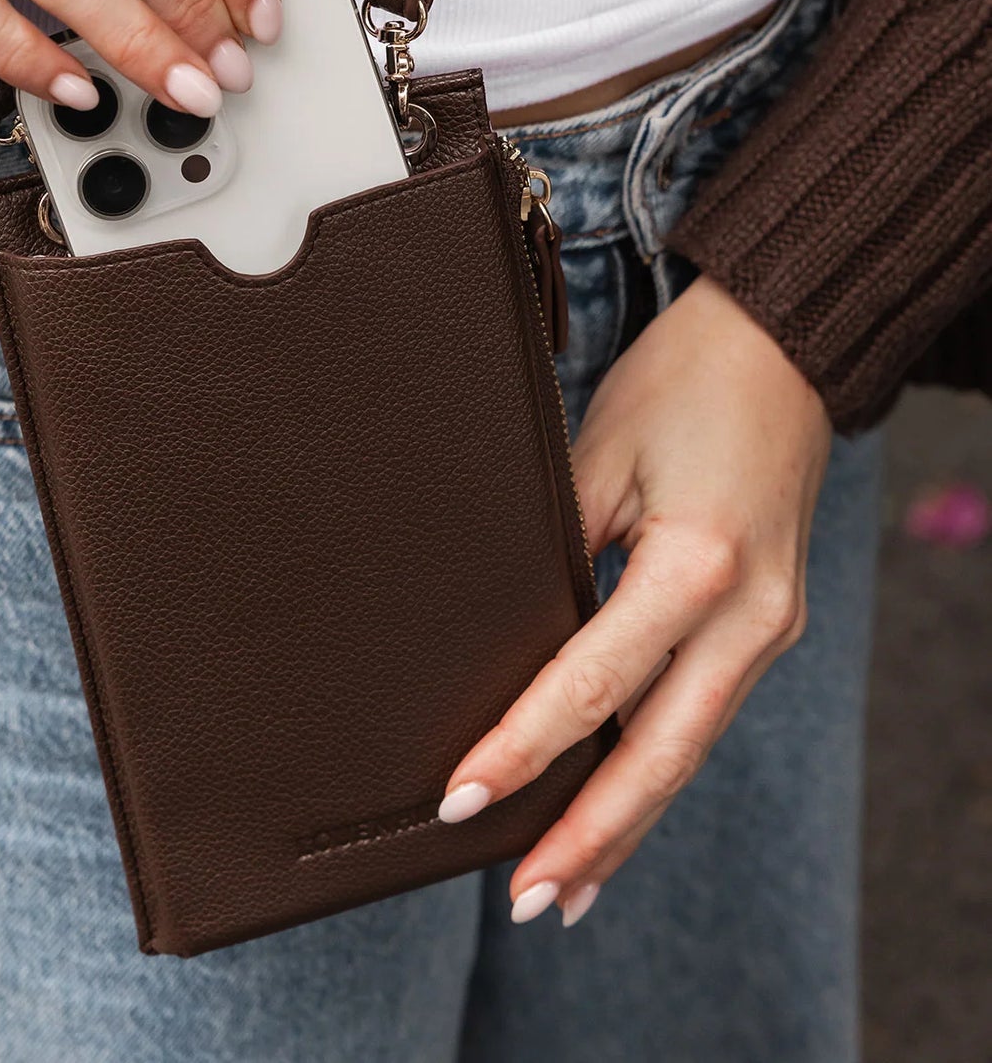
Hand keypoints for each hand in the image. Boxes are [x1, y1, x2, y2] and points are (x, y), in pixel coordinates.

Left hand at [437, 274, 831, 928]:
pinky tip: (619, 807)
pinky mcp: (768, 621)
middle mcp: (750, 614)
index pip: (594, 683)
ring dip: (627, 820)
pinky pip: (705, 714)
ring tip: (566, 885)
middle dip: (591, 836)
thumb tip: (508, 636)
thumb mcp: (598, 450)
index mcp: (700, 565)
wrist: (782, 345)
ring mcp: (770, 625)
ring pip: (689, 749)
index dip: (524, 748)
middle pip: (661, 754)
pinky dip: (657, 769)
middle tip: (526, 898)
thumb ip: (555, 547)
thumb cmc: (683, 379)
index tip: (462, 799)